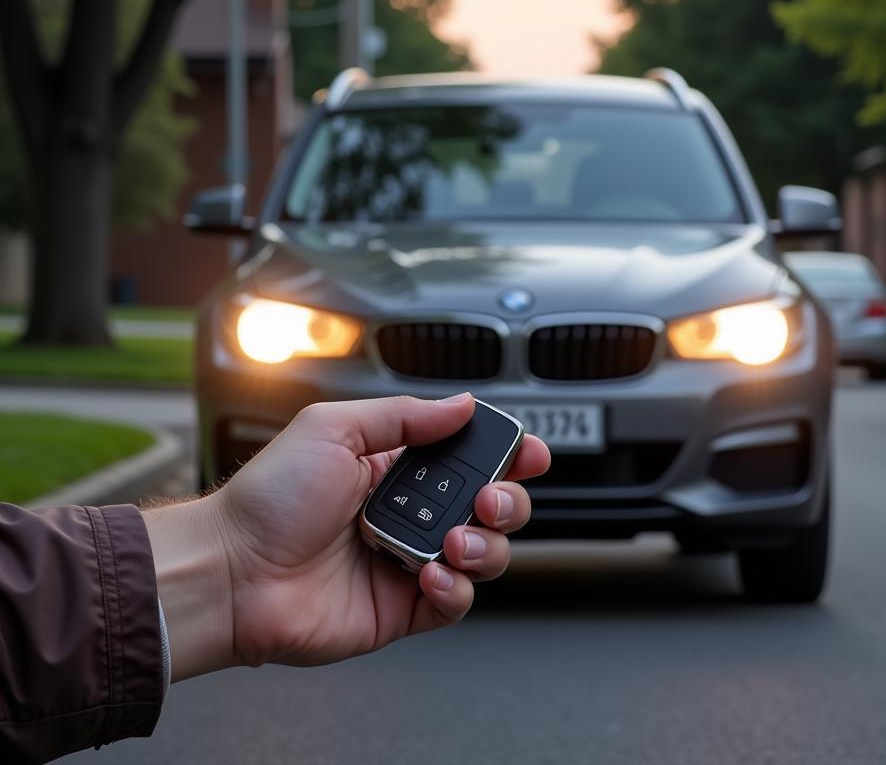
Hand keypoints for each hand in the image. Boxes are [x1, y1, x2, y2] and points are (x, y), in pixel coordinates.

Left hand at [144, 394, 548, 679]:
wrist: (232, 571)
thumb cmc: (269, 497)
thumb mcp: (335, 428)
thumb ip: (405, 416)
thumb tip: (463, 404)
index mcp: (396, 467)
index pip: (468, 456)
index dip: (504, 454)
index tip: (527, 452)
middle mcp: (410, 513)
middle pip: (490, 504)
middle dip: (506, 498)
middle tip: (489, 497)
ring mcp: (408, 561)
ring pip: (485, 553)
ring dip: (486, 544)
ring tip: (454, 541)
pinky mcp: (402, 608)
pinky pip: (456, 601)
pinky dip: (457, 588)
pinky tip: (430, 573)